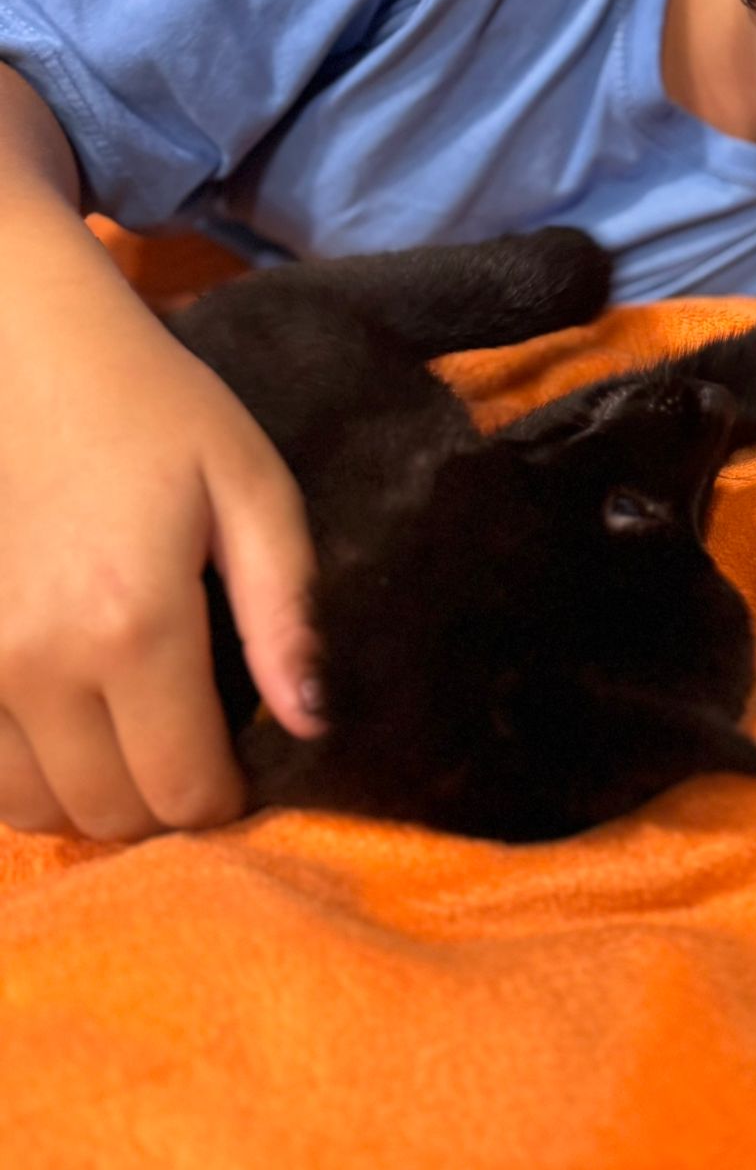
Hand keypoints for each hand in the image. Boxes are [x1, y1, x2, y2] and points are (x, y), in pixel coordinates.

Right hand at [0, 296, 320, 842]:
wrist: (25, 355)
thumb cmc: (156, 412)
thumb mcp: (252, 491)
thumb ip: (285, 615)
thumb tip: (313, 725)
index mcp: (134, 626)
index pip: (186, 791)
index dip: (229, 798)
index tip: (248, 762)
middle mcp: (39, 664)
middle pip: (111, 815)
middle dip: (166, 802)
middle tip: (197, 745)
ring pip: (36, 809)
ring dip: (94, 795)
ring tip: (134, 733)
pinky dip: (31, 771)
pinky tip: (70, 722)